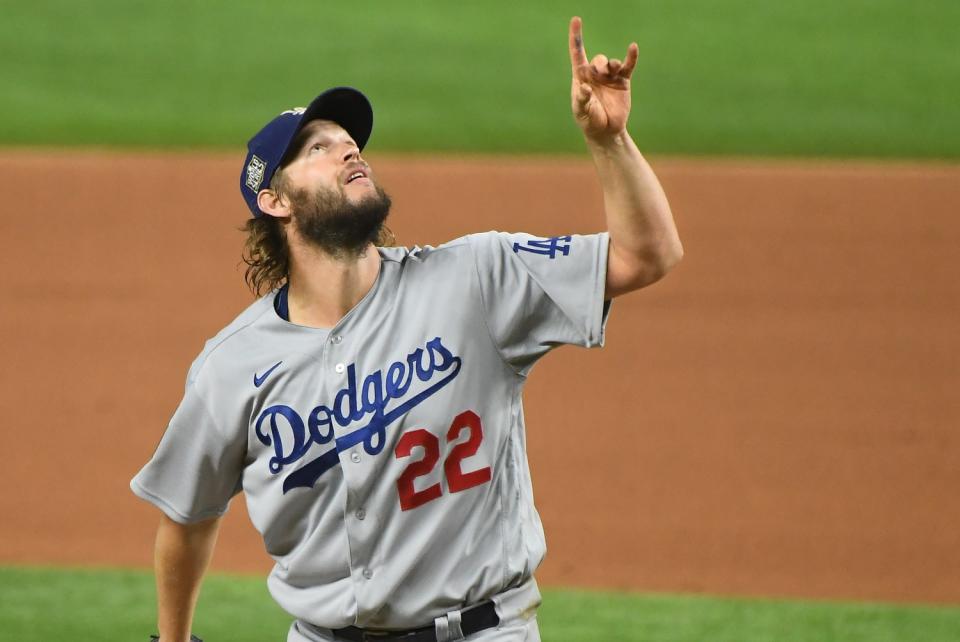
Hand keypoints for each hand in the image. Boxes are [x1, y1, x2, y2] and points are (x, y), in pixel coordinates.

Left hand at [568, 16, 638, 141]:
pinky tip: (633, 48)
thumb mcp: (582, 111)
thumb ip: (582, 99)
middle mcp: (595, 75)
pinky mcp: (622, 81)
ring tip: (612, 71)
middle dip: (598, 65)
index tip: (576, 20)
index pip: (577, 53)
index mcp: (580, 78)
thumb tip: (585, 88)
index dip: (576, 37)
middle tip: (600, 74)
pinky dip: (631, 57)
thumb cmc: (589, 121)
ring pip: (611, 62)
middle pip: (597, 60)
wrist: (606, 131)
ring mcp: (609, 77)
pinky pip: (628, 66)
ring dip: (611, 65)